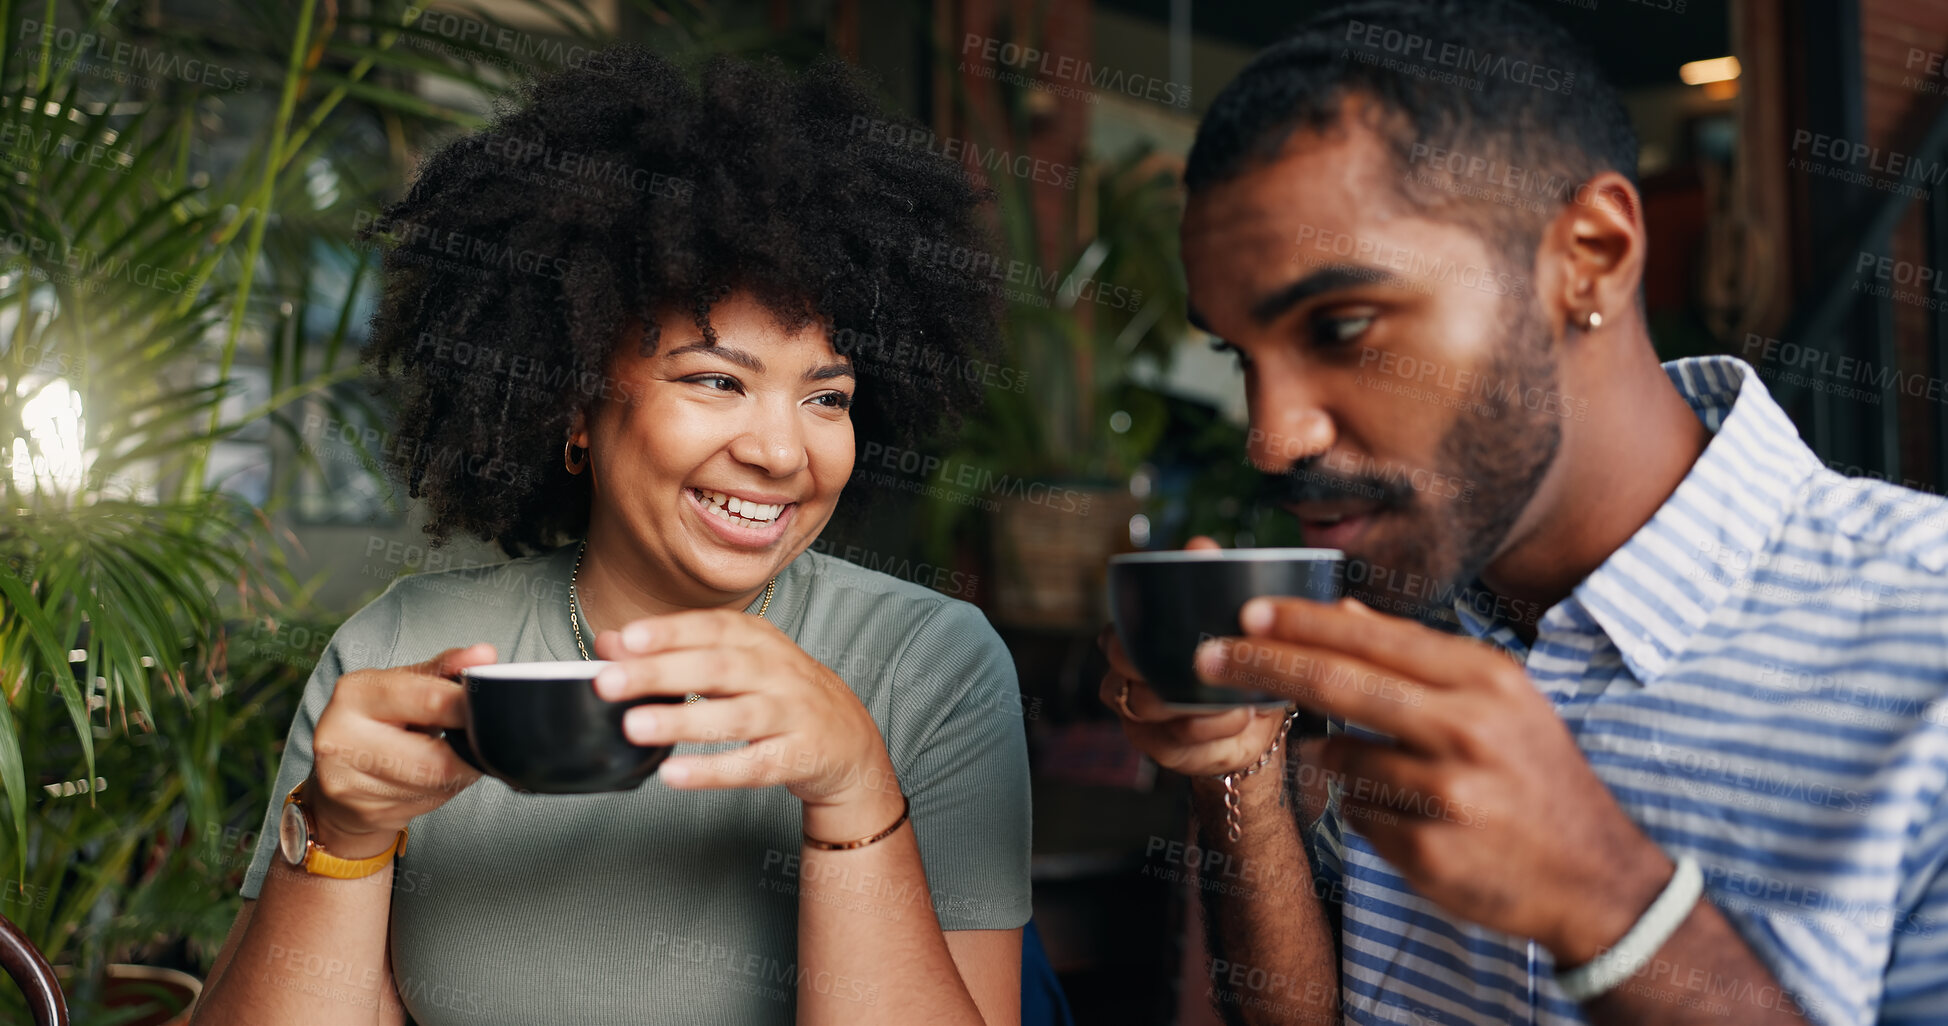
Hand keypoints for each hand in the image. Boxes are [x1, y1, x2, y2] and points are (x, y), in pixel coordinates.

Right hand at [307, 644, 492, 857]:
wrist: (337, 773)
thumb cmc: (378, 721)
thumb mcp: (404, 684)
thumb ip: (444, 669)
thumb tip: (484, 655)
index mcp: (355, 692)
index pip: (429, 701)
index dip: (469, 709)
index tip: (491, 709)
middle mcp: (341, 736)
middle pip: (434, 760)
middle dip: (467, 754)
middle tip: (480, 742)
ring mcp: (346, 781)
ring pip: (434, 786)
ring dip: (457, 774)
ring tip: (449, 756)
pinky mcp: (362, 811)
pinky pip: (426, 804)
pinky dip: (442, 791)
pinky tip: (432, 779)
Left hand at [590, 610, 901, 833]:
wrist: (848, 739)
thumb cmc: (779, 695)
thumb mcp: (733, 663)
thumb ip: (673, 652)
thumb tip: (610, 646)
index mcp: (759, 641)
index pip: (712, 628)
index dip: (670, 632)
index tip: (628, 639)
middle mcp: (777, 672)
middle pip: (717, 668)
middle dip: (661, 673)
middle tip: (609, 683)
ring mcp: (791, 714)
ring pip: (735, 716)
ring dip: (682, 721)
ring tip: (635, 726)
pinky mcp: (798, 756)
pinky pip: (753, 765)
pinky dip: (713, 770)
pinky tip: (675, 774)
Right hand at [1097, 537, 1293, 776]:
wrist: (1256, 717)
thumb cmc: (1235, 660)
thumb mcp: (1230, 617)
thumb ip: (1211, 579)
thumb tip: (1198, 546)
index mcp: (1134, 641)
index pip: (1115, 637)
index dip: (1133, 638)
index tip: (1176, 636)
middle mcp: (1127, 679)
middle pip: (1124, 675)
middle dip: (1164, 672)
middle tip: (1209, 666)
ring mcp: (1139, 718)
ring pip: (1152, 707)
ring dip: (1198, 703)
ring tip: (1239, 698)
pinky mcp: (1160, 749)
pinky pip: (1176, 741)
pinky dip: (1210, 731)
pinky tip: (1237, 720)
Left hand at [1194, 596, 1671, 963]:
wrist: (1593, 875)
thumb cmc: (1535, 774)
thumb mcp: (1499, 699)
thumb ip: (1419, 658)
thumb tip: (1342, 612)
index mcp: (1485, 680)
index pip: (1374, 639)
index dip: (1302, 624)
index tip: (1247, 611)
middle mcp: (1468, 730)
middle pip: (1340, 685)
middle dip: (1263, 665)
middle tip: (1208, 655)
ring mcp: (1446, 794)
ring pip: (1339, 757)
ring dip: (1332, 758)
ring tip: (1374, 766)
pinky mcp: (1427, 851)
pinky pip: (1357, 815)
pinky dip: (1365, 809)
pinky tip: (1411, 817)